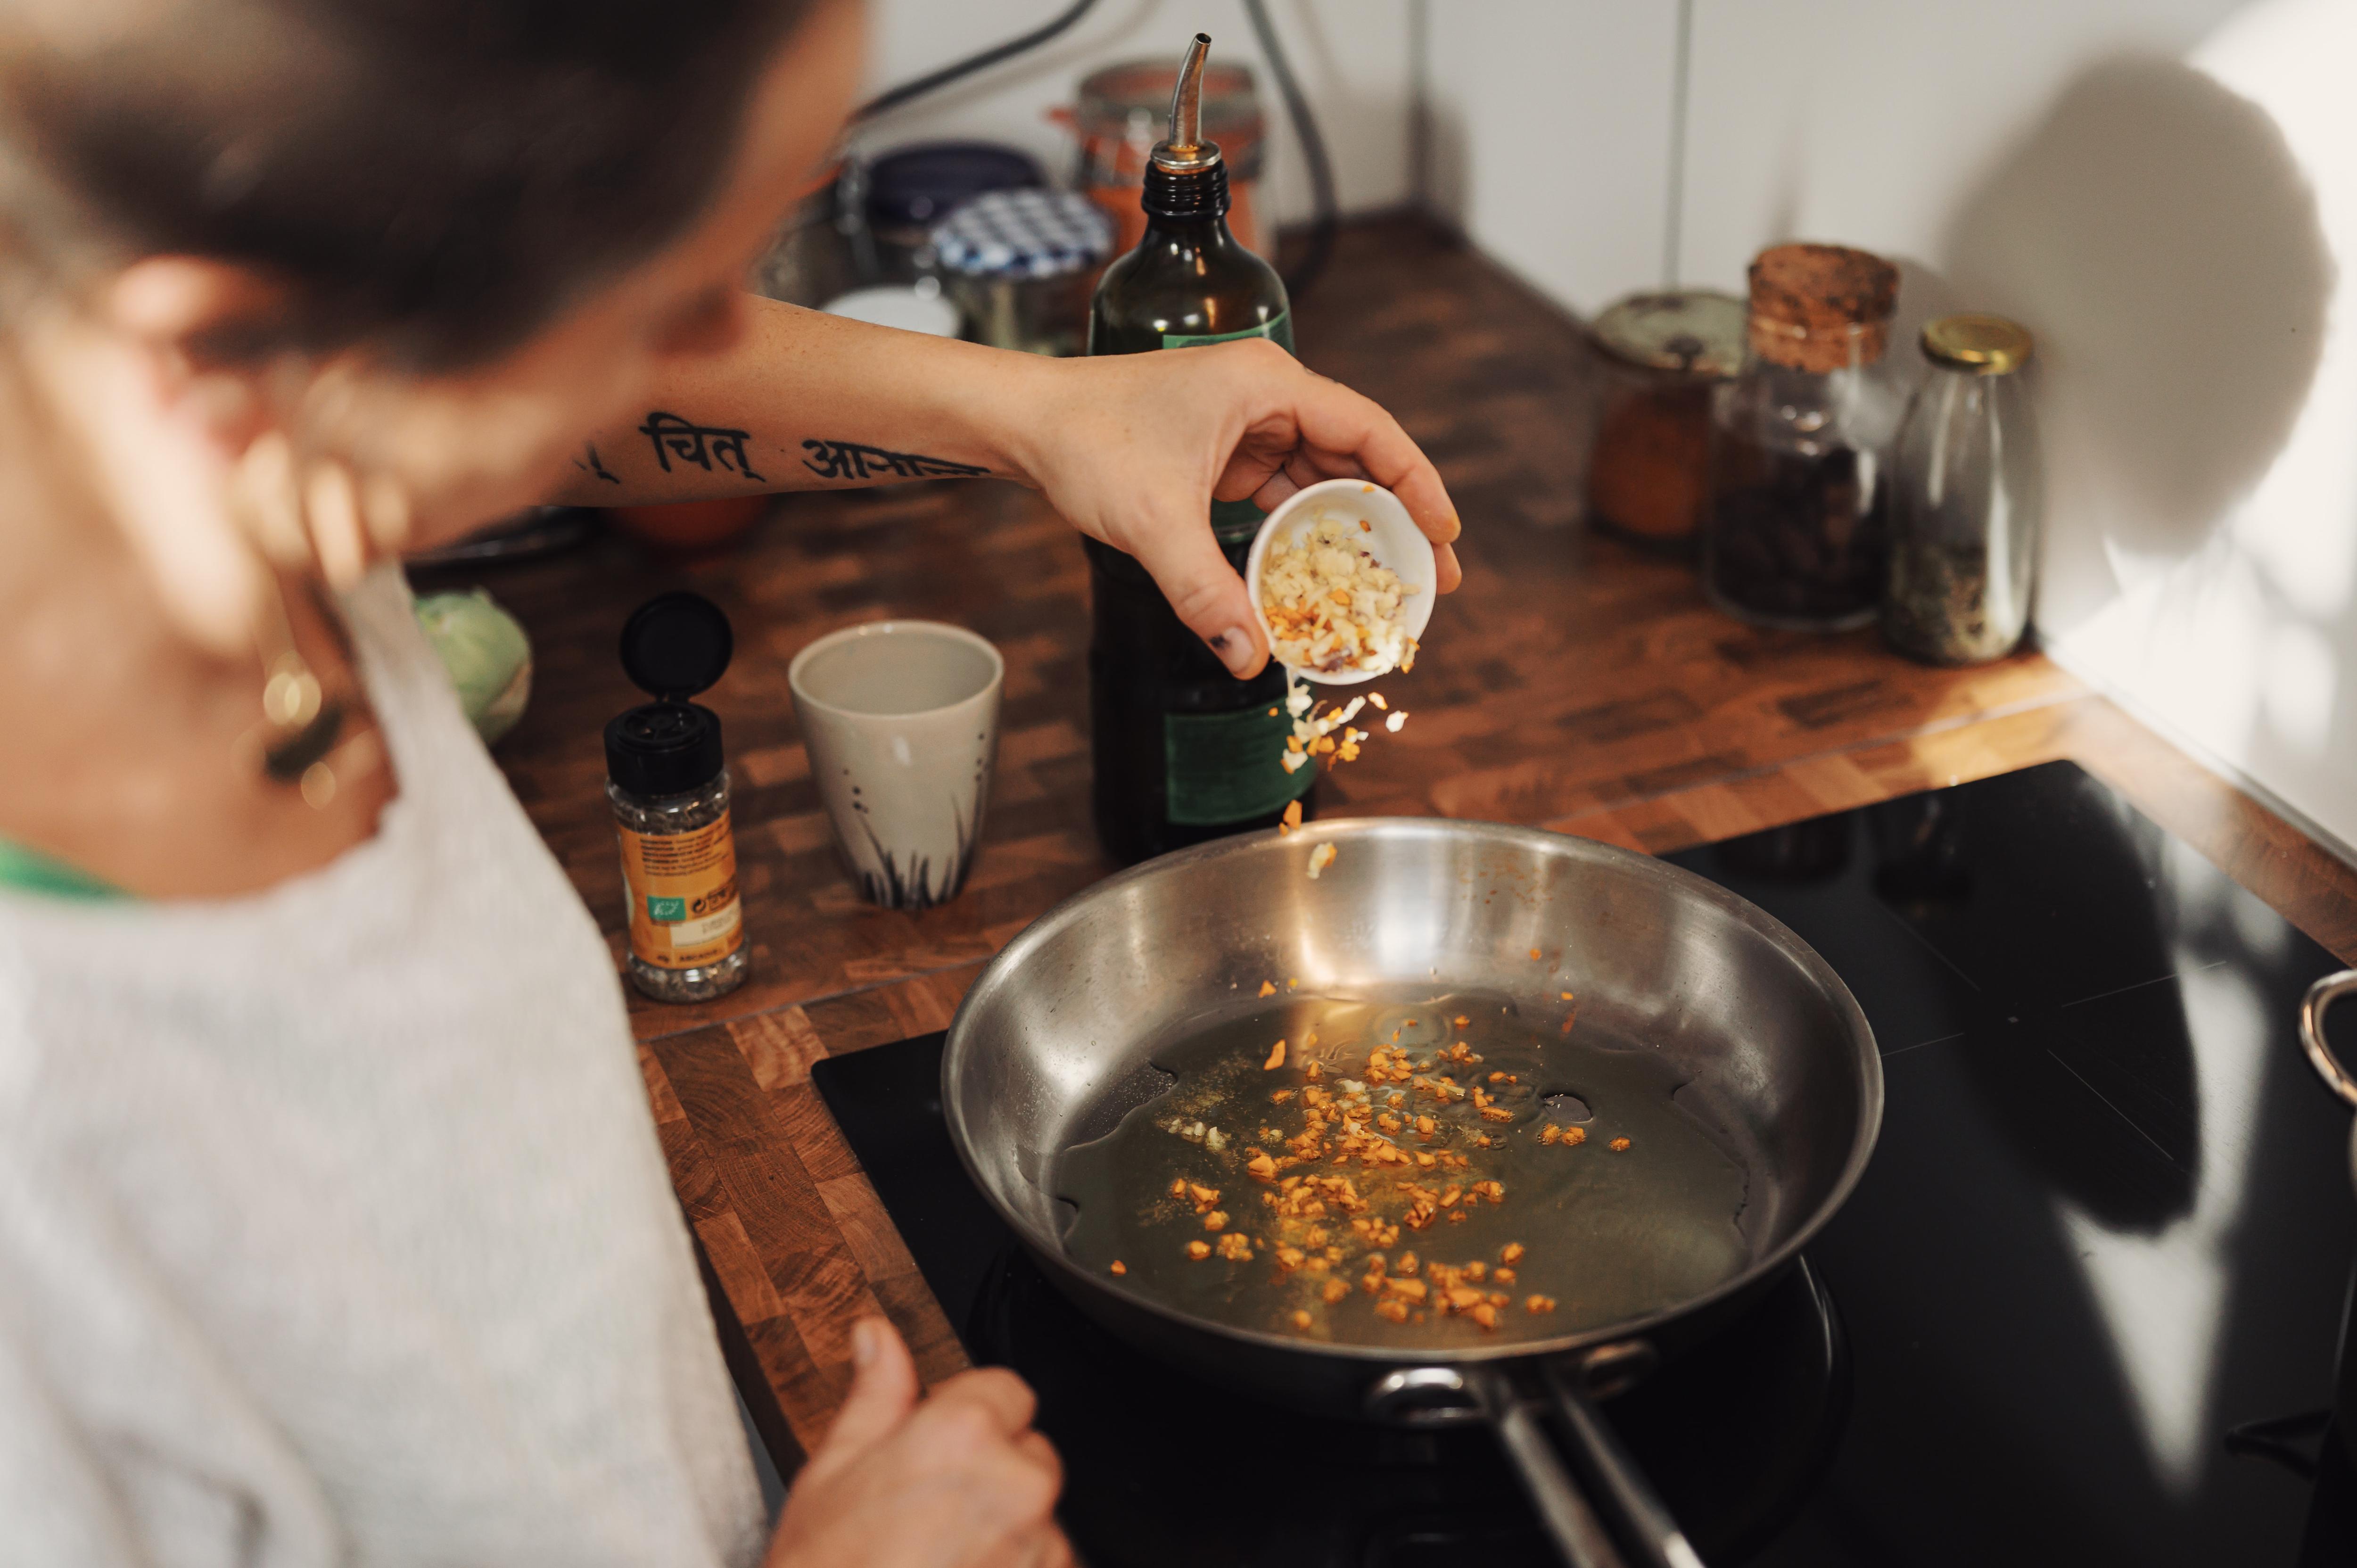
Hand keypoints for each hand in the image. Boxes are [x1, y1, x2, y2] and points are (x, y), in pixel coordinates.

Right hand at [764, 1317, 1071, 1567]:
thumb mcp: (832, 1472)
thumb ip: (875, 1395)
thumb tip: (878, 1338)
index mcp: (963, 1433)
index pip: (1007, 1391)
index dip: (970, 1420)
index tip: (942, 1452)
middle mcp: (1015, 1483)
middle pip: (1029, 1456)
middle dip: (991, 1479)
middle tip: (930, 1518)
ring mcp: (1039, 1545)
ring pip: (1039, 1520)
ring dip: (1005, 1536)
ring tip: (938, 1563)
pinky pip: (1045, 1566)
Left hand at [1007, 338, 1461, 677]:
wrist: (1025, 423)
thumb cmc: (1086, 441)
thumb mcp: (1153, 522)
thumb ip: (1206, 591)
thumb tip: (1249, 657)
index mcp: (1267, 384)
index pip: (1371, 432)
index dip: (1416, 485)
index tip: (1445, 536)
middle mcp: (1266, 396)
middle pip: (1356, 457)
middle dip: (1393, 519)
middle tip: (1430, 579)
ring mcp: (1244, 424)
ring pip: (1319, 479)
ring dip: (1350, 530)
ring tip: (1384, 585)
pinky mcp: (1222, 452)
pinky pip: (1281, 493)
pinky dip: (1301, 533)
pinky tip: (1320, 575)